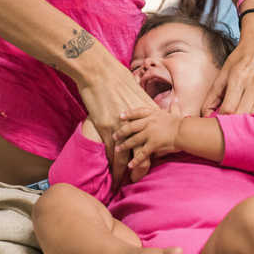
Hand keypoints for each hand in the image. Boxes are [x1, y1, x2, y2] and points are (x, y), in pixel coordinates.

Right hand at [75, 52, 157, 185]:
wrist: (98, 71)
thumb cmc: (115, 76)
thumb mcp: (135, 89)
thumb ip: (140, 103)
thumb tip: (143, 108)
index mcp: (146, 112)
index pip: (154, 138)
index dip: (155, 151)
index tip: (155, 161)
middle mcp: (138, 123)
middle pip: (144, 150)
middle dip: (143, 166)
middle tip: (141, 178)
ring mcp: (122, 127)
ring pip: (128, 156)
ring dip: (127, 171)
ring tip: (126, 183)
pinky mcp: (106, 128)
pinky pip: (112, 153)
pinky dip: (114, 166)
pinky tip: (114, 175)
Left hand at [113, 101, 184, 169]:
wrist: (185, 131)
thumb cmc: (182, 123)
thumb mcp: (176, 112)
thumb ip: (174, 107)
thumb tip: (176, 99)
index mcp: (154, 114)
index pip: (138, 112)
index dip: (128, 114)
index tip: (120, 116)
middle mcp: (149, 123)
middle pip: (131, 127)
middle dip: (121, 132)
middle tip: (114, 136)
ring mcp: (150, 133)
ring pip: (133, 140)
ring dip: (124, 145)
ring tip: (118, 149)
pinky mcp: (153, 144)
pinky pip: (142, 153)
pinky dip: (135, 160)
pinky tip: (130, 165)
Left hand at [201, 20, 253, 115]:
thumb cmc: (242, 59)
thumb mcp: (224, 73)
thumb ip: (213, 95)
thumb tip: (205, 116)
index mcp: (239, 77)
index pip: (229, 109)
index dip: (223, 119)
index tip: (220, 122)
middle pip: (245, 114)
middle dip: (236, 123)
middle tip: (231, 126)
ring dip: (251, 120)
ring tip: (244, 120)